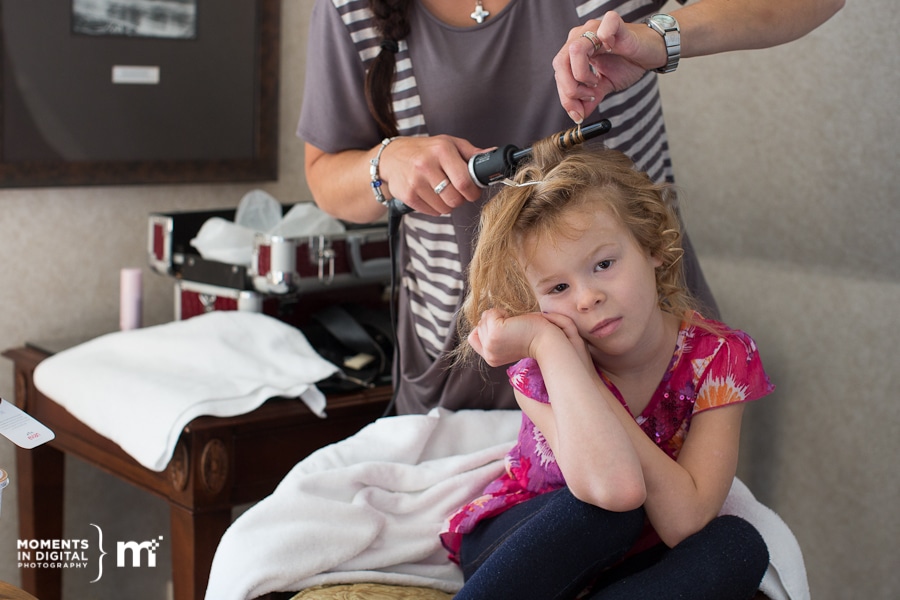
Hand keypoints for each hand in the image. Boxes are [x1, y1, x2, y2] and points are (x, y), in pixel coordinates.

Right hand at [379, 135, 487, 215]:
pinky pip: (432, 212)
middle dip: (461, 199)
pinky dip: (436, 208)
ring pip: (445, 208)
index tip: (473, 190)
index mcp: (442, 150)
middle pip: (456, 199)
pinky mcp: (407, 195)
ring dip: (448, 204)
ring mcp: (415, 181)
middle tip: (457, 192)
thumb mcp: (448, 144)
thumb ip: (471, 153)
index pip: (465, 182)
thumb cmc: (425, 150)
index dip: (473, 191)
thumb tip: (493, 155)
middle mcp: (427, 165)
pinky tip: (431, 196)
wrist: (391, 157)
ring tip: (442, 192)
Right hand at [467, 309, 555, 366]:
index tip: (502, 328)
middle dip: (493, 321)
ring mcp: (490, 344)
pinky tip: (513, 319)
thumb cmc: (531, 336)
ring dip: (497, 316)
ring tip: (513, 323)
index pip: (473, 338)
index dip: (485, 329)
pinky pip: (489, 314)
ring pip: (483, 319)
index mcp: (491, 358)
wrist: (546, 340)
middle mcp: (488, 354)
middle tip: (512, 327)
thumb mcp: (507, 341)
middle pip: (478, 327)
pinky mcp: (495, 333)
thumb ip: (493, 337)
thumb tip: (482, 320)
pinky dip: (500, 311)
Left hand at [553, 12, 667, 123]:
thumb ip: (590, 98)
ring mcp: (595, 28)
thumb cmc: (628, 63)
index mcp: (574, 52)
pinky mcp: (614, 23)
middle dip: (570, 88)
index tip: (578, 114)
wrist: (652, 52)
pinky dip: (605, 41)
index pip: (559, 74)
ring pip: (575, 49)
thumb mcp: (605, 85)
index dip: (566, 97)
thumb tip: (578, 117)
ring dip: (582, 73)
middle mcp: (580, 37)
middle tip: (589, 98)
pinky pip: (603, 28)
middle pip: (560, 63)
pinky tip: (612, 50)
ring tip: (597, 82)